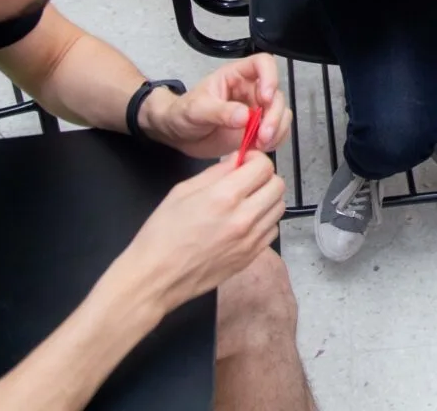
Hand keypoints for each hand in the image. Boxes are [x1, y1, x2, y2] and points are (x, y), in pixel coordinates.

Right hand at [100, 151, 284, 315]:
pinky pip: (272, 230)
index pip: (263, 167)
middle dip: (264, 177)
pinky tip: (245, 222)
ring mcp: (251, 240)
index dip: (255, 159)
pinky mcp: (252, 257)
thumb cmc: (163, 232)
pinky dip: (264, 221)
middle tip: (246, 180)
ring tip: (246, 201)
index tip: (244, 163)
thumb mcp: (182, 190)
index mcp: (225, 197)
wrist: (157, 277)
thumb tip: (237, 160)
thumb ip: (216, 172)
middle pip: (278, 185)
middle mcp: (244, 218)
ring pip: (279, 207)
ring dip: (266, 198)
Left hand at [142, 53, 291, 158]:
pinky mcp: (257, 129)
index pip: (263, 64)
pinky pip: (276, 131)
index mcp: (235, 76)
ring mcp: (255, 111)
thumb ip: (219, 111)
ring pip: (281, 113)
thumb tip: (245, 115)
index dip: (270, 77)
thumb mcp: (196, 110)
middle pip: (276, 94)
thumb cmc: (183, 113)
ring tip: (261, 144)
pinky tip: (261, 148)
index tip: (265, 98)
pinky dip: (275, 141)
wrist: (179, 135)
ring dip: (277, 129)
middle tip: (263, 134)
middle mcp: (250, 90)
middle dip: (274, 115)